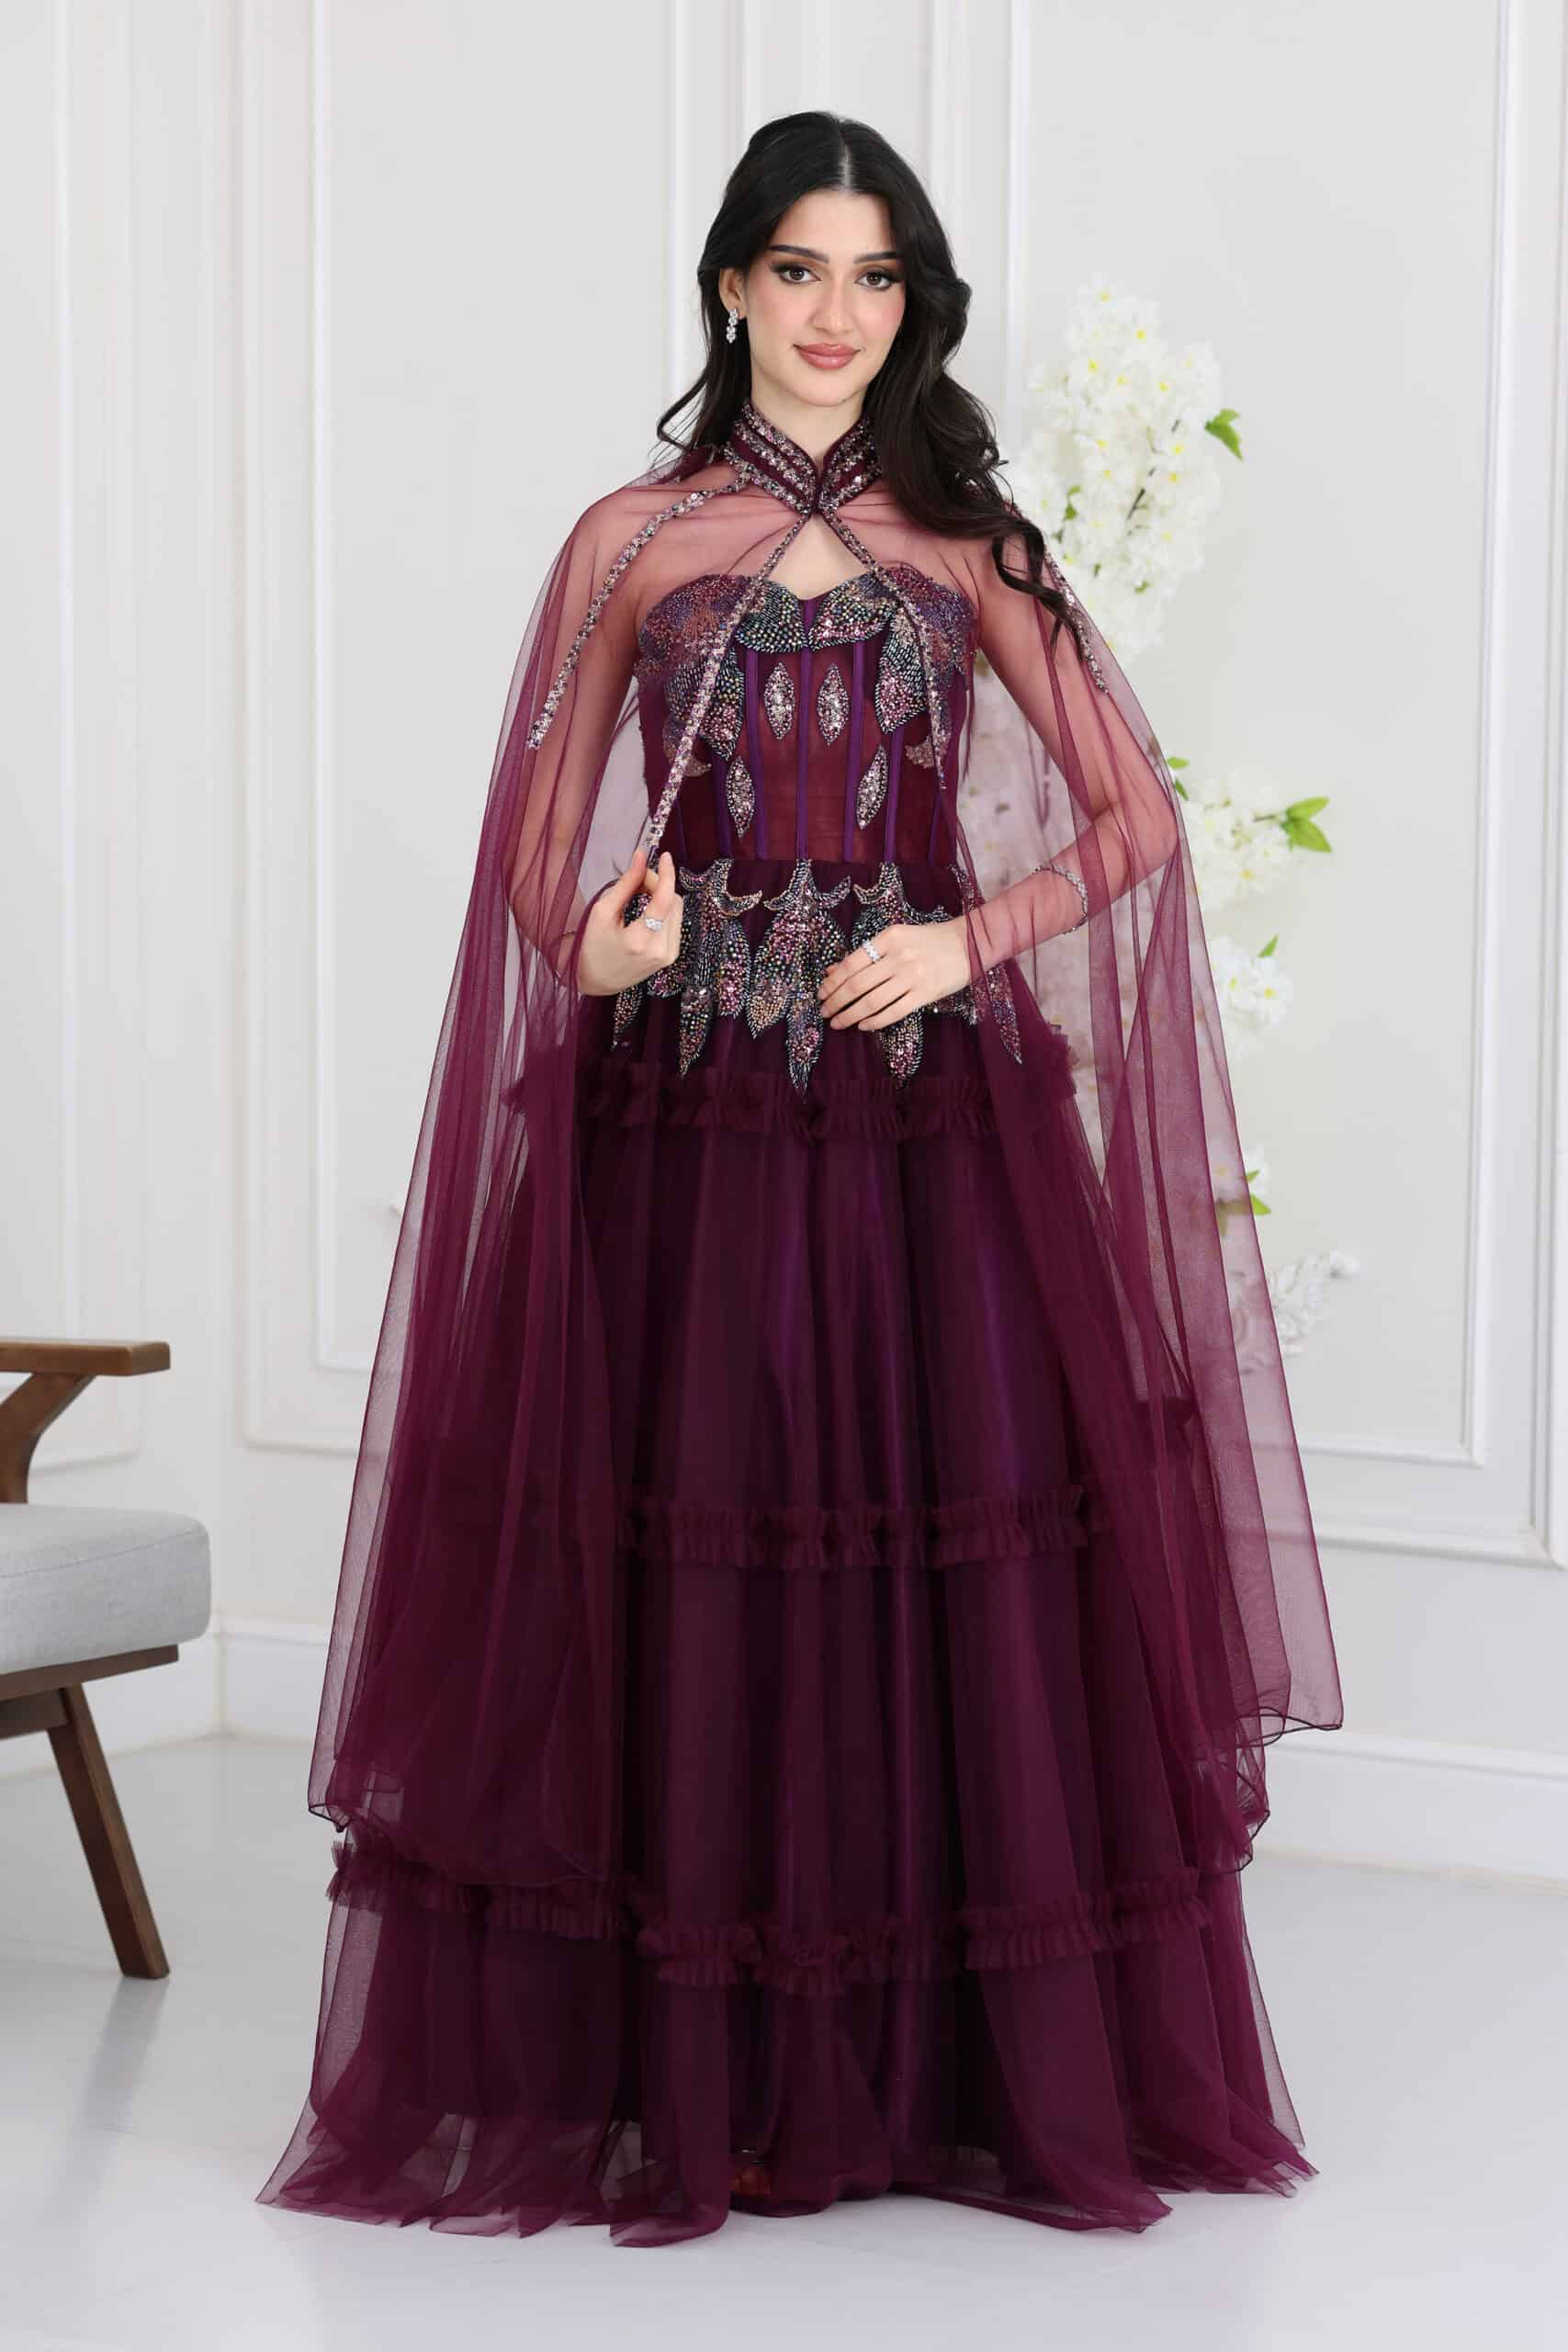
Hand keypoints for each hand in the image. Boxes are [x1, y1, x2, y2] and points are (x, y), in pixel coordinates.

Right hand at [576, 846, 684, 996]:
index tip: (664, 857)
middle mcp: (659, 950)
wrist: (597, 980)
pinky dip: (664, 910)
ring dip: (662, 895)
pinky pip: (675, 922)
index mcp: (639, 941)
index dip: (666, 875)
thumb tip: (641, 857)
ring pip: (677, 910)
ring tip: (639, 895)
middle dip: (658, 884)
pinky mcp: (671, 956)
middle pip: (673, 901)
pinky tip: (647, 910)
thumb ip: (626, 884)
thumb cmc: (593, 945)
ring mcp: (668, 955)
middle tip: (637, 880)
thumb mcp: (602, 912)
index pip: (663, 901)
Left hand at [817, 917, 970, 1031]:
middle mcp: (899, 956)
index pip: (851, 963)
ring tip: (838, 1023)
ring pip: (872, 1001)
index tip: (821, 993)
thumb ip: (866, 954)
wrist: (968, 943)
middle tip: (825, 1012)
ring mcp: (913, 976)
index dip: (832, 982)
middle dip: (836, 1001)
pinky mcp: (926, 993)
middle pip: (857, 984)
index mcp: (888, 937)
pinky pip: (893, 1012)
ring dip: (850, 1015)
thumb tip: (832, 971)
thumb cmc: (929, 940)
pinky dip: (874, 1021)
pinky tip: (863, 1025)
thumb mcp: (896, 938)